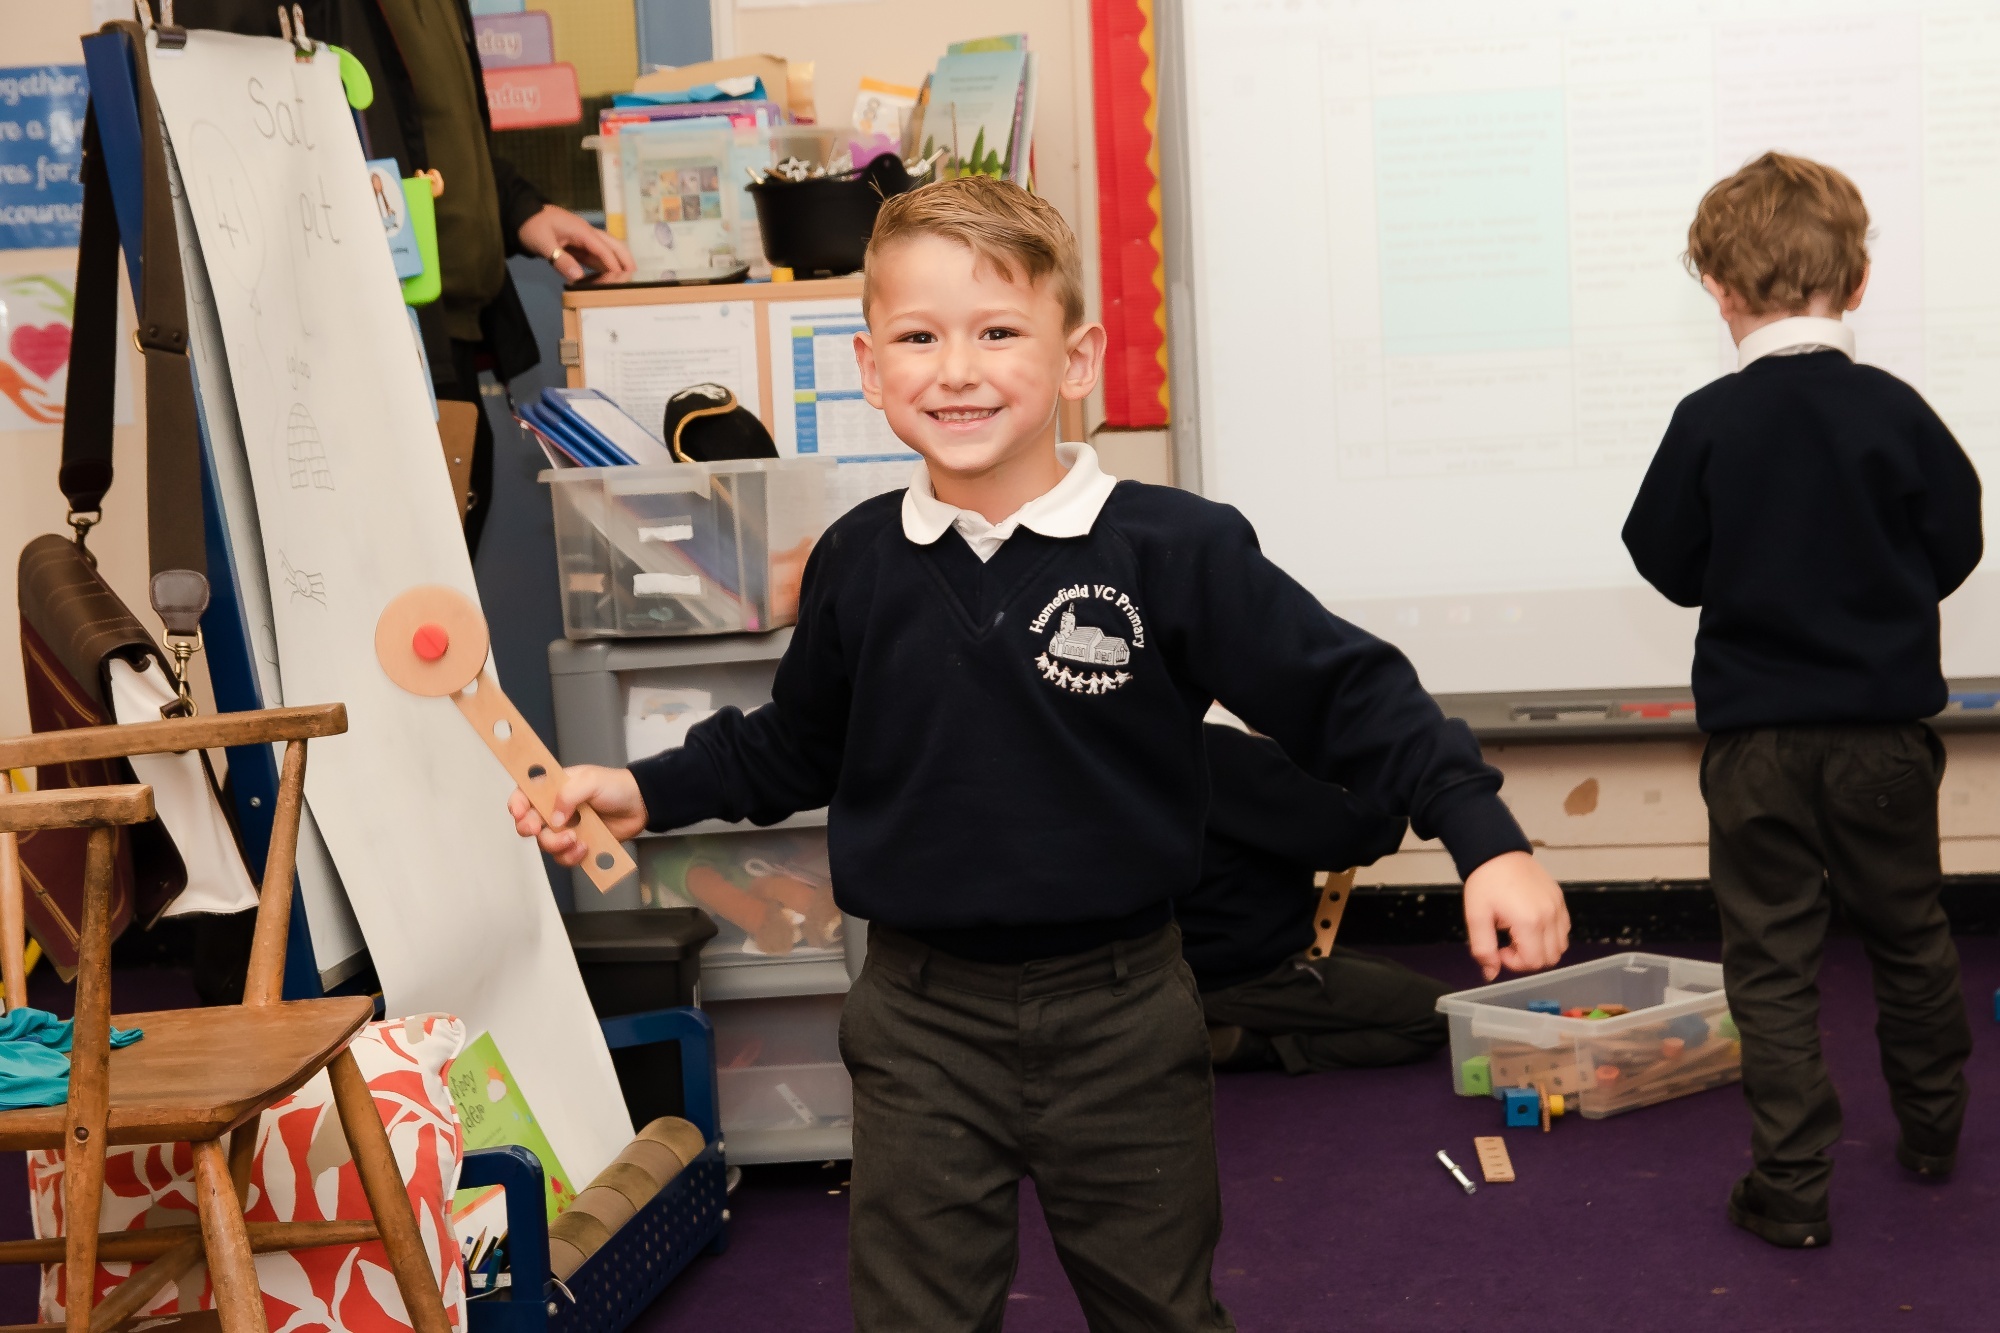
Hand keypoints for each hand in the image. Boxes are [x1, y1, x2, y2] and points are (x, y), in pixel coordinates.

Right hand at [508, 764, 647, 865]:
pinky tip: (586, 848)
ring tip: (576, 839)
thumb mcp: (591, 781)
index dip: (516, 804)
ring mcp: (566, 829)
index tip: (519, 813)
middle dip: (530, 829)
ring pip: (546, 844)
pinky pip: (564, 857)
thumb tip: (554, 817)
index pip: (524, 795)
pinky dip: (571, 856)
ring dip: (556, 845)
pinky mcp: (578, 845)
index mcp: (553, 789)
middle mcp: (555, 810)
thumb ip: (570, 794)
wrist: (640, 806)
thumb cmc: (615, 787)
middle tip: (539, 829)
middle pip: (528, 823)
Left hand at [517, 204, 634, 282]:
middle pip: (613, 243)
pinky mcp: (578, 243)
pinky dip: (604, 263)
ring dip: (617, 260)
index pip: (603, 248)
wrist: (521, 215)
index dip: (613, 263)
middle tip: (634, 274)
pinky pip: (595, 254)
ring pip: (607, 248)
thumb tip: (577, 276)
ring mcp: (583, 238)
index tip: (620, 278)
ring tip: (626, 276)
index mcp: (581, 231)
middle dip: (624, 258)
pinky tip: (606, 274)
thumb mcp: (542, 243)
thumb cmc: (532, 226)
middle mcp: (586, 233)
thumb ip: (560, 259)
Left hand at [1462, 850, 1569, 980]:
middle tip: (1509, 943)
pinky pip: (1564, 929)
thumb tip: (1490, 973)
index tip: (1500, 949)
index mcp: (1529, 921)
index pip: (1533, 962)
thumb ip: (1483, 949)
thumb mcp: (1476, 917)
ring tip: (1519, 934)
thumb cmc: (1485, 882)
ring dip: (1541, 949)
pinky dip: (1551, 936)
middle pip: (1550, 959)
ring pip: (1560, 947)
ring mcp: (1558, 907)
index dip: (1514, 963)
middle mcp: (1549, 916)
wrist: (1496, 852)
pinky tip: (1531, 925)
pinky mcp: (1560, 900)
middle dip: (1528, 958)